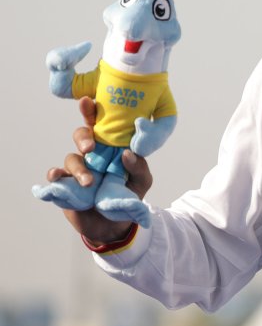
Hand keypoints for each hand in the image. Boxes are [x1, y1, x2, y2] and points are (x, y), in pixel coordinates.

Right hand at [45, 97, 153, 244]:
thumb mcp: (142, 181)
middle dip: (83, 137)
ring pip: (71, 158)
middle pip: (81, 136)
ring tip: (89, 182)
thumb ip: (139, 167)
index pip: (102, 125)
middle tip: (91, 147)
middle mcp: (92, 154)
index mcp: (111, 147)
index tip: (88, 101)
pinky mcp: (65, 186)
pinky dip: (55, 175)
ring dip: (78, 168)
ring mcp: (77, 169)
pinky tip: (58, 177)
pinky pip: (56, 177)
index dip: (92, 111)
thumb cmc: (129, 196)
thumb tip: (127, 154)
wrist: (116, 224)